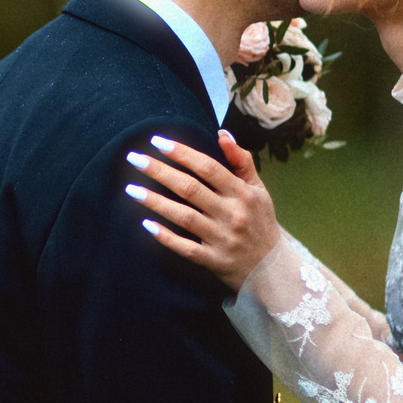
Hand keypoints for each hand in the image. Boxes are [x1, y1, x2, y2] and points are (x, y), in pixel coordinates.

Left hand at [125, 132, 279, 289]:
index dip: (182, 153)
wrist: (272, 269)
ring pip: (183, 217)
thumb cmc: (260, 221)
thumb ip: (241, 161)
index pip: (208, 168)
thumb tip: (221, 134)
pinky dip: (165, 237)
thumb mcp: (258, 190)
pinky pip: (185, 248)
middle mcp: (232, 214)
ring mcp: (221, 239)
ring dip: (155, 202)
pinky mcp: (212, 260)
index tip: (157, 141)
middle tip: (134, 158)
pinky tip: (146, 224)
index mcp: (242, 193)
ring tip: (130, 188)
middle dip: (160, 171)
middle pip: (190, 189)